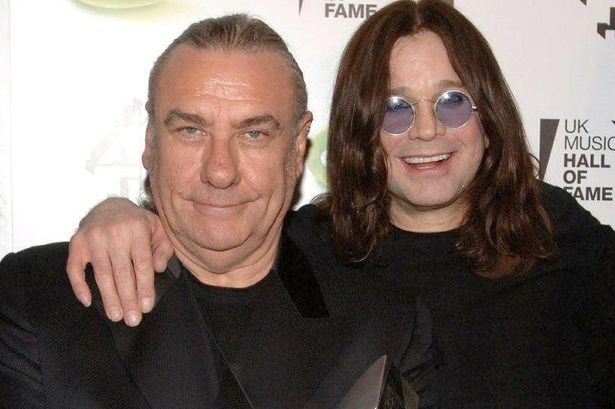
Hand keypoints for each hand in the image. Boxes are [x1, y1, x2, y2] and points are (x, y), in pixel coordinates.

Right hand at [66, 198, 172, 325]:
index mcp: (137, 230)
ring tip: (116, 316)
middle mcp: (114, 233)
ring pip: (102, 274)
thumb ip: (163, 248)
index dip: (145, 288)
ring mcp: (92, 238)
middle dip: (128, 299)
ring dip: (109, 298)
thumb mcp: (158, 230)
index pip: (142, 264)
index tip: (147, 307)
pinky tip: (88, 301)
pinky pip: (74, 268)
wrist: (110, 205)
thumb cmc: (138, 223)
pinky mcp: (76, 243)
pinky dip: (79, 286)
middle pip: (122, 273)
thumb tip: (158, 268)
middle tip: (132, 320)